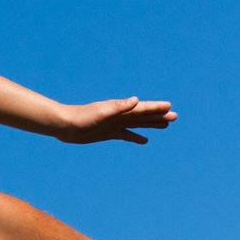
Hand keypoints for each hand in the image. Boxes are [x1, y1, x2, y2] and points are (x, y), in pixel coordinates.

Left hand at [54, 97, 175, 144]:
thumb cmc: (81, 117)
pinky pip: (126, 135)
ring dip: (151, 124)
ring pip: (137, 124)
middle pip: (143, 115)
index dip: (156, 107)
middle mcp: (119, 115)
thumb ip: (119, 106)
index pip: (142, 108)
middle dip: (158, 116)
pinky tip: (145, 140)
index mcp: (119, 108)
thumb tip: (136, 99)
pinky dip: (136, 137)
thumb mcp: (102, 111)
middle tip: (175, 116)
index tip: (170, 107)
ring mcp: (114, 124)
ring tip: (166, 125)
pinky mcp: (108, 133)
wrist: (64, 125)